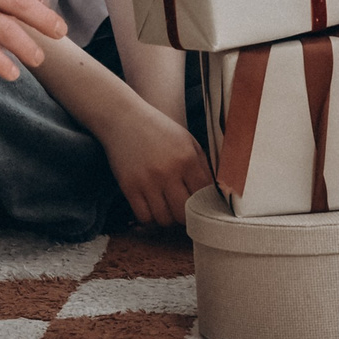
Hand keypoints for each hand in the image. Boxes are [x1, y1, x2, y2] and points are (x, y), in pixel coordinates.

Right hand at [93, 93, 213, 226]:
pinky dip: (150, 217)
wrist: (124, 118)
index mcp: (187, 158)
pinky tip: (152, 207)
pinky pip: (144, 217)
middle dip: (187, 215)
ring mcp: (147, 182)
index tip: (202, 205)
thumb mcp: (187, 140)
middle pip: (184, 213)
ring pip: (164, 219)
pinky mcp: (129, 187)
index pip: (203, 195)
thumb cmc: (159, 129)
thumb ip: (202, 165)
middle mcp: (168, 172)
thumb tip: (215, 191)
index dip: (205, 203)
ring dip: (169, 218)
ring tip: (168, 208)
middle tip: (185, 210)